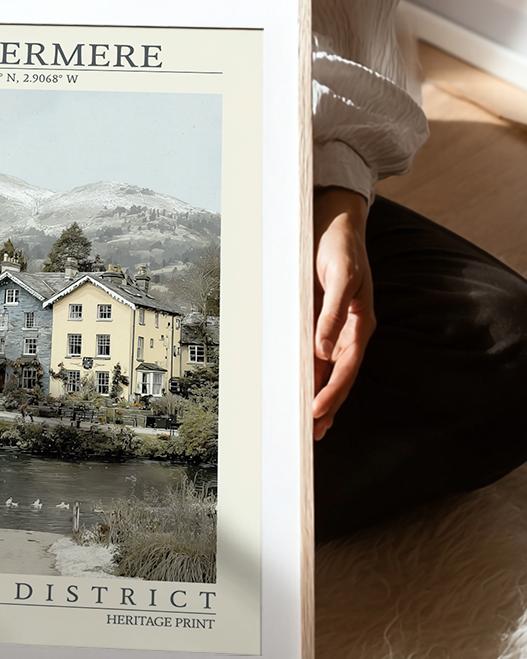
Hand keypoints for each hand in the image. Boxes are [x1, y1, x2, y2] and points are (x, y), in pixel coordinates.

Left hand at [312, 187, 374, 440]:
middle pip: (337, 377)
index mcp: (360, 324)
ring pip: (326, 371)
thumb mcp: (340, 275)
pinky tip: (299, 390)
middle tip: (310, 436)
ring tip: (307, 427)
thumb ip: (333, 312)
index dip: (332, 392)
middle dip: (326, 406)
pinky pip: (313, 355)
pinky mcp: (319, 321)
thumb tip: (323, 349)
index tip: (316, 413)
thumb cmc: (340, 246)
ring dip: (317, 397)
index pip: (346, 368)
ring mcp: (334, 328)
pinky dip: (308, 375)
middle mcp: (348, 331)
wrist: (334, 222)